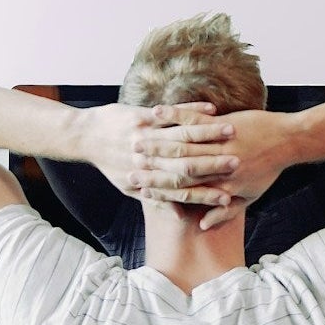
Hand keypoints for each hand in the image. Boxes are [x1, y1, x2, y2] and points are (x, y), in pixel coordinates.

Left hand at [79, 102, 238, 201]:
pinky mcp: (140, 116)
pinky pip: (171, 114)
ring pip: (182, 136)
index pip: (181, 191)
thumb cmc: (110, 163)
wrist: (84, 137)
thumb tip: (179, 216)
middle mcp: (147, 159)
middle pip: (186, 164)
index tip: (229, 196)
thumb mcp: (128, 187)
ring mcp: (144, 135)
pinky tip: (211, 109)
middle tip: (239, 163)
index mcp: (146, 179)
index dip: (205, 194)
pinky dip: (192, 111)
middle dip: (215, 163)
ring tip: (232, 132)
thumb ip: (155, 201)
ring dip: (209, 133)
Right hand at [135, 108, 292, 229]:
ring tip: (134, 139)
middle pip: (174, 167)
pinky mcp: (222, 123)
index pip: (181, 190)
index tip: (137, 188)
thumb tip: (201, 224)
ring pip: (179, 143)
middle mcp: (215, 166)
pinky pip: (192, 118)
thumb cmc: (268, 170)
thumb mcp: (249, 197)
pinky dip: (172, 115)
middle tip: (127, 165)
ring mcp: (218, 144)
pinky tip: (155, 112)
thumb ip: (224, 212)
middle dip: (148, 166)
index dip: (157, 189)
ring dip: (154, 141)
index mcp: (219, 186)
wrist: (288, 141)